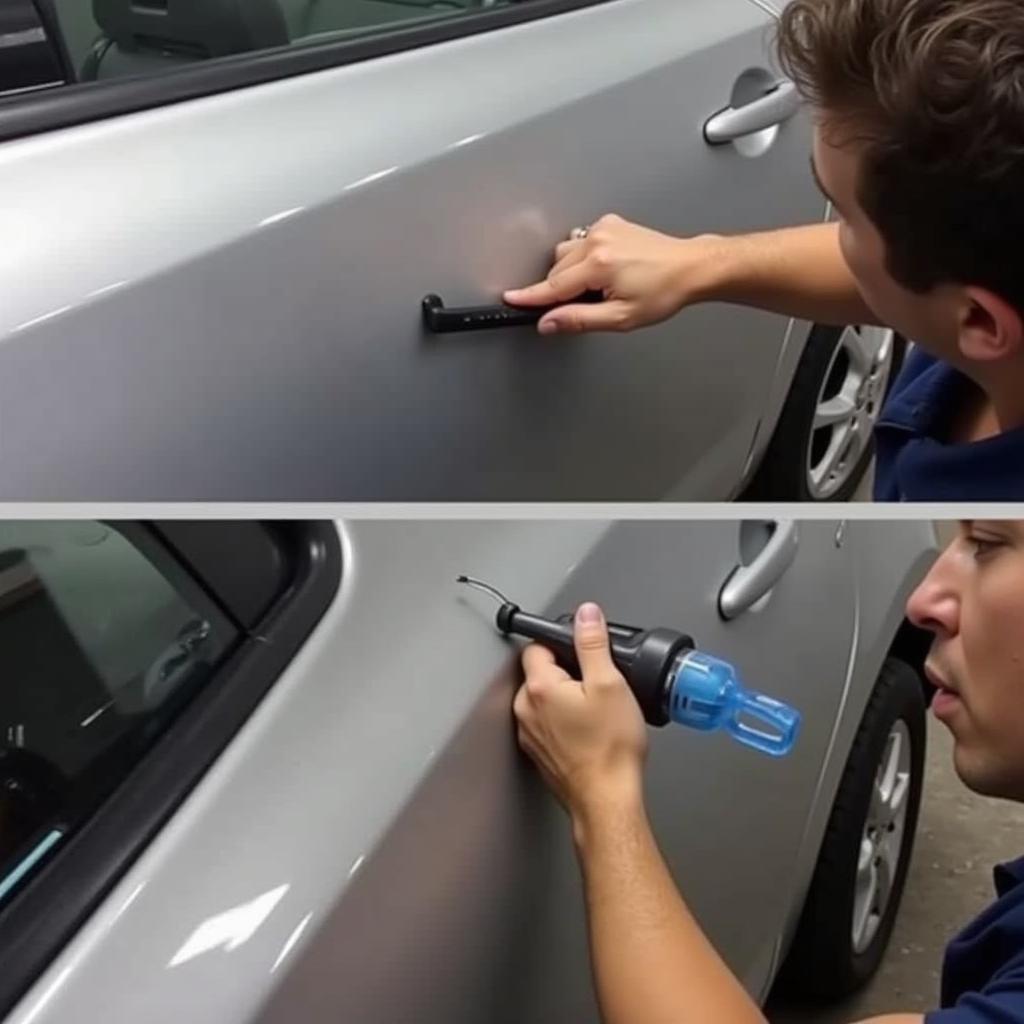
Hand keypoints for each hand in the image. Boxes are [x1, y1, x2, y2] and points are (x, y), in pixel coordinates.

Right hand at [503, 214, 725, 335]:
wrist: (689, 268)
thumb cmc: (663, 292)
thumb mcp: (621, 318)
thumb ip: (579, 320)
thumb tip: (548, 323)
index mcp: (600, 264)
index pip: (553, 286)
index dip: (530, 296)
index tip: (510, 299)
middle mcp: (597, 241)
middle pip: (557, 270)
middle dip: (560, 291)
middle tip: (586, 306)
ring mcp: (603, 229)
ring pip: (565, 254)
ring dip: (570, 273)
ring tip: (598, 288)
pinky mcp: (609, 224)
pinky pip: (580, 243)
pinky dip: (583, 259)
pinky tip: (604, 269)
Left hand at [513, 602, 647, 831]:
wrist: (608, 800)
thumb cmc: (610, 750)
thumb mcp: (610, 683)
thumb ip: (593, 643)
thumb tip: (586, 615)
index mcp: (539, 687)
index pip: (537, 646)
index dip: (562, 643)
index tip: (582, 651)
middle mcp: (526, 710)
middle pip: (539, 672)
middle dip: (565, 672)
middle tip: (595, 685)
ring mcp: (530, 734)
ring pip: (543, 699)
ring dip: (564, 699)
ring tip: (595, 712)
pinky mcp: (539, 753)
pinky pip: (547, 724)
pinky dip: (563, 722)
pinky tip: (589, 733)